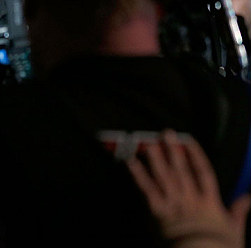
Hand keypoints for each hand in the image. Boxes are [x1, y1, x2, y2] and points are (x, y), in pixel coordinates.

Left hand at [126, 130, 250, 247]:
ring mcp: (173, 203)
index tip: (189, 140)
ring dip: (155, 158)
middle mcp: (190, 198)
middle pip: (180, 169)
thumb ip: (239, 212)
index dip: (196, 154)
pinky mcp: (158, 212)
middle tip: (165, 133)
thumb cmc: (219, 247)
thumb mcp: (235, 231)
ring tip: (147, 142)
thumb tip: (249, 197)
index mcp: (209, 201)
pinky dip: (138, 175)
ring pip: (163, 176)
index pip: (203, 172)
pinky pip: (147, 189)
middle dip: (173, 150)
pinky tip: (131, 162)